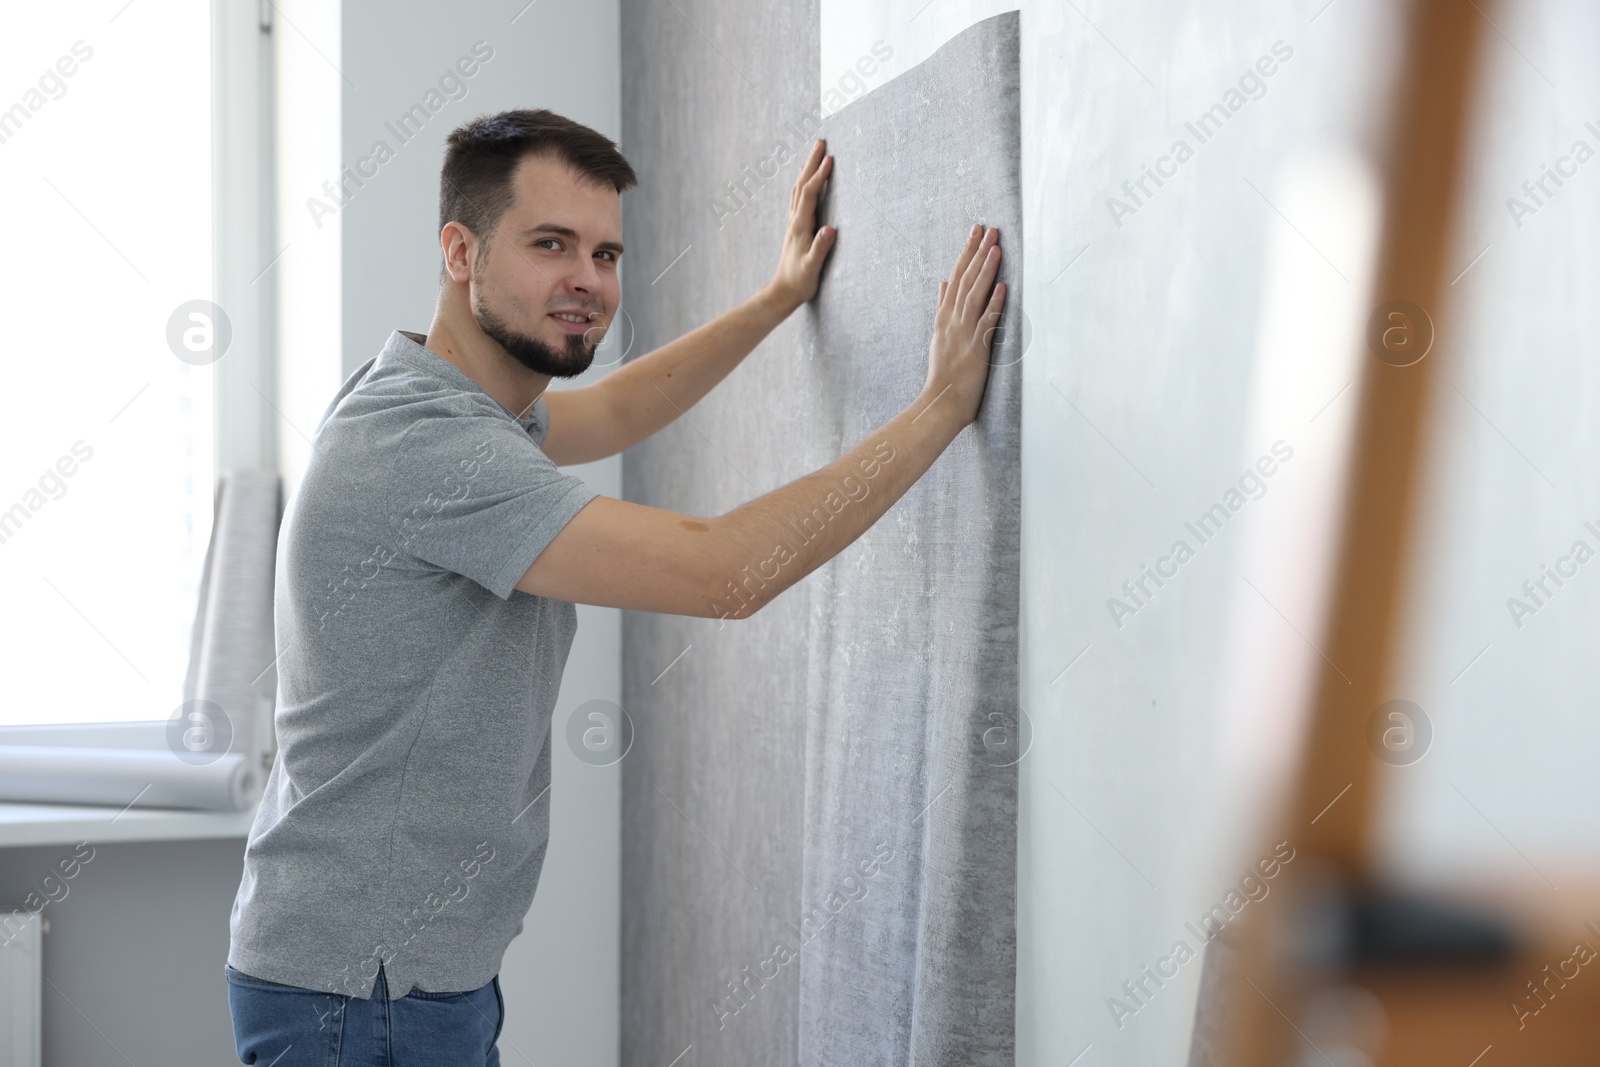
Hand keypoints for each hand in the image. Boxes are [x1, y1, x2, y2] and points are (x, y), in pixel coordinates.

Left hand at [763, 139, 837, 313]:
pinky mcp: (796, 228)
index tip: (830, 159)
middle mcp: (794, 220)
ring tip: (815, 153)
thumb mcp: (812, 267)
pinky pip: (799, 198)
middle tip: (821, 141)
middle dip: (812, 162)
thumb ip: (821, 248)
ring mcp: (794, 223)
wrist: (783, 292)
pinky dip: (803, 183)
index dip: (820, 176)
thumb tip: (830, 229)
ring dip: (807, 169)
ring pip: (799, 189)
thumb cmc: (799, 282)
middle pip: (802, 184)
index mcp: (800, 226)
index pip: (810, 194)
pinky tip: (805, 180)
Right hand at [924, 224, 1005, 425]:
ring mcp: (962, 335)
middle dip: (977, 252)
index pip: (956, 277)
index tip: (975, 231)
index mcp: (944, 318)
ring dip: (985, 271)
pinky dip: (993, 305)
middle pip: (965, 280)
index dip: (966, 252)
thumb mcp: (938, 336)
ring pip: (974, 296)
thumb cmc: (943, 374)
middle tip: (988, 228)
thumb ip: (942, 308)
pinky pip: (985, 324)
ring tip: (996, 248)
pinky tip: (1002, 287)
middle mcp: (952, 322)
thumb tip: (944, 282)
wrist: (939, 404)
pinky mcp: (975, 350)